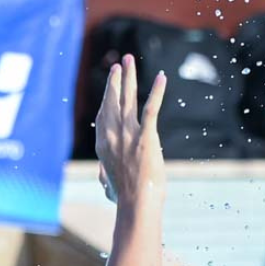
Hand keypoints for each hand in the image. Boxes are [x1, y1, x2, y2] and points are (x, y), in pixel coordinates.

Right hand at [95, 55, 165, 205]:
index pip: (103, 114)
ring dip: (129, 77)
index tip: (112, 84)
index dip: (107, 97)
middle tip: (120, 64)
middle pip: (112, 100)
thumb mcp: (109, 186)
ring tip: (129, 61)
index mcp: (102, 145)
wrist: (136, 203)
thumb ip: (104, 177)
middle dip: (116, 79)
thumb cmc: (124, 199)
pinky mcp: (146, 136)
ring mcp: (128, 134)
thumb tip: (102, 176)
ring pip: (127, 98)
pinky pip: (152, 109)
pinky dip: (157, 92)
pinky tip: (162, 77)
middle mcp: (112, 134)